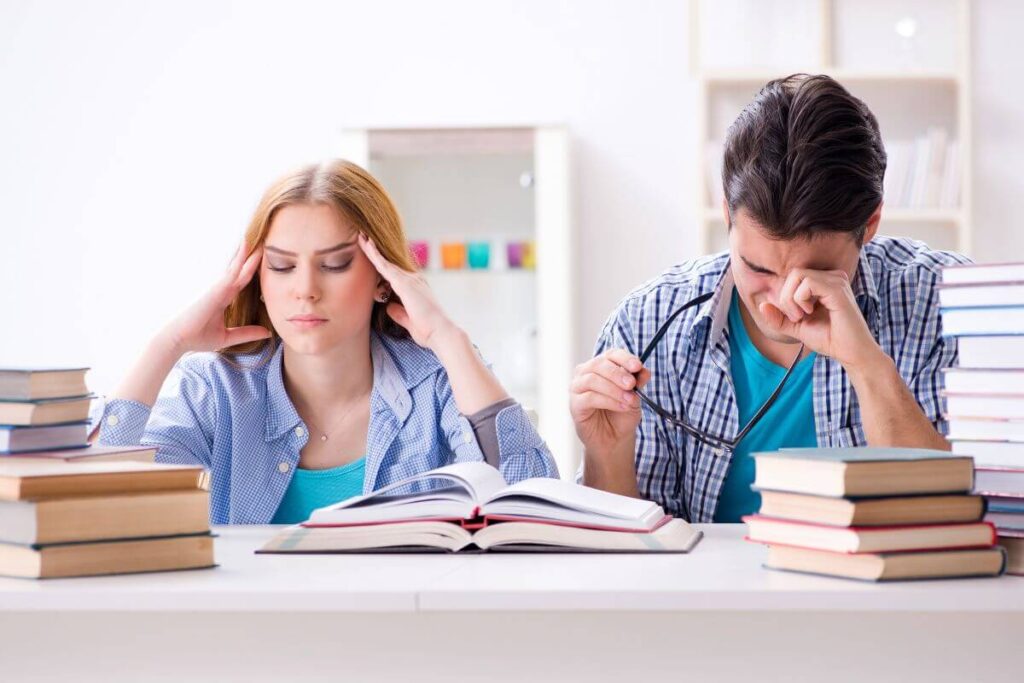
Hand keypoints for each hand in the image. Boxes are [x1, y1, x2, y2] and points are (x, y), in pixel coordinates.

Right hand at [161, 242, 270, 353]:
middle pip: (242, 267)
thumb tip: (267, 332)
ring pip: (238, 264)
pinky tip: (248, 247)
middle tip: (266, 238)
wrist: (178, 339)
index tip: (266, 256)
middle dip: (253, 254)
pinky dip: (240, 259)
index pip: (244, 279)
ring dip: (248, 250)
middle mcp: (223, 288)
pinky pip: (232, 271)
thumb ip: (247, 333)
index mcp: (225, 297)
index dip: (254, 267)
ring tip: (260, 234)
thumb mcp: (229, 336)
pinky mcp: (216, 289)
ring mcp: (219, 286)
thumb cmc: (198, 337)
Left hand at [358, 234, 455, 348]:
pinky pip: (384, 266)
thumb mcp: (409, 321)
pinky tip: (366, 244)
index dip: (383, 265)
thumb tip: (389, 307)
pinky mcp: (404, 283)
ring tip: (361, 237)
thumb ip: (399, 313)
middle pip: (390, 264)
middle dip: (376, 252)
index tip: (372, 257)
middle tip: (363, 238)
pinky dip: (374, 255)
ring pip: (385, 262)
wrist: (441, 332)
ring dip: (372, 249)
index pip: (395, 274)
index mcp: (416, 288)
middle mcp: (414, 280)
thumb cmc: (429, 331)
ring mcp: (410, 279)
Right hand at [570, 349, 650, 455]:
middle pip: (599, 364)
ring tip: (629, 400)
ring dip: (614, 389)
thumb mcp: (635, 395)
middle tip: (631, 384)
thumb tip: (644, 371)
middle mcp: (585, 373)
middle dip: (618, 373)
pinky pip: (590, 397)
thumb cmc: (621, 413)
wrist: (614, 438)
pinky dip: (609, 401)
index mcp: (601, 366)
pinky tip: (621, 406)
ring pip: (592, 380)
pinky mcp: (574, 404)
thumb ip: (638, 382)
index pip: (611, 354)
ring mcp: (577, 388)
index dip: (624, 358)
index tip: (637, 366)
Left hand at [757, 268, 880, 369]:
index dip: (786, 296)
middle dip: (786, 297)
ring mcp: (836, 281)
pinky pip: (807, 282)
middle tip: (796, 317)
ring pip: (797, 275)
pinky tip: (810, 312)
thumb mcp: (796, 327)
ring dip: (791, 299)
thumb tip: (761, 305)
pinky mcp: (837, 289)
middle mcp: (832, 277)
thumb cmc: (828, 339)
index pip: (793, 276)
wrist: (849, 353)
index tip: (795, 316)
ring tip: (802, 316)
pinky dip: (799, 299)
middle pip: (793, 273)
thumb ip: (778, 318)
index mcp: (825, 282)